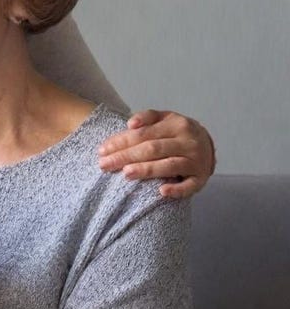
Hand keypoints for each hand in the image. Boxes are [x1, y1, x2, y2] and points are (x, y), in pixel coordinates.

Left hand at [98, 109, 215, 198]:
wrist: (207, 144)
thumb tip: (131, 123)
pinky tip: (162, 191)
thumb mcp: (165, 118)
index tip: (102, 150)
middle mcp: (188, 142)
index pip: (144, 134)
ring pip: (169, 165)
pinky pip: (190, 186)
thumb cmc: (177, 132)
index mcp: (177, 125)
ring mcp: (196, 161)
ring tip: (125, 173)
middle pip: (153, 149)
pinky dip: (177, 190)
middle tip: (104, 164)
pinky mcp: (201, 178)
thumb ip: (147, 117)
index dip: (121, 141)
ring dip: (147, 170)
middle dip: (126, 156)